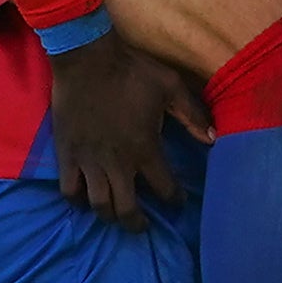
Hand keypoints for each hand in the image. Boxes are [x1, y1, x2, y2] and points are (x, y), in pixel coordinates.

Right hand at [47, 33, 208, 229]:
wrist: (86, 57)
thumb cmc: (131, 70)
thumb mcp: (170, 86)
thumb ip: (193, 115)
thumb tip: (214, 139)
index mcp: (145, 149)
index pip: (165, 189)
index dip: (175, 200)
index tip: (177, 202)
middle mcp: (118, 163)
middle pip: (127, 210)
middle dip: (137, 224)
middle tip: (143, 225)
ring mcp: (90, 161)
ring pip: (99, 205)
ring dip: (110, 215)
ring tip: (116, 214)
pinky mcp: (67, 154)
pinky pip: (69, 190)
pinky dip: (78, 199)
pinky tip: (85, 197)